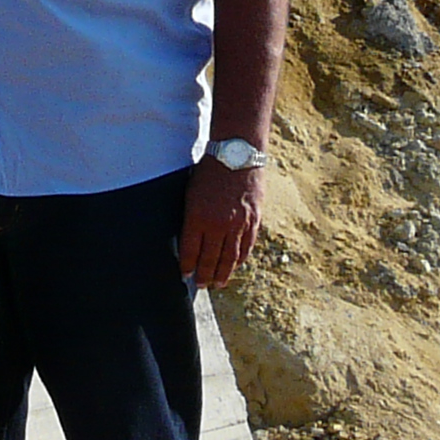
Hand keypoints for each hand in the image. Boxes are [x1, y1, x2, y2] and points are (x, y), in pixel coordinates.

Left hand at [179, 158, 263, 289]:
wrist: (236, 153)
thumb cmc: (208, 170)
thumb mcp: (190, 192)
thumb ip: (191, 217)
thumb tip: (190, 241)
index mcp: (197, 217)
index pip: (190, 251)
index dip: (187, 266)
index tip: (185, 275)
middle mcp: (218, 224)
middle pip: (210, 259)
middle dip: (204, 275)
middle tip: (201, 285)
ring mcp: (238, 224)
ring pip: (230, 258)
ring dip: (223, 273)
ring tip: (218, 283)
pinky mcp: (254, 220)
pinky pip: (246, 247)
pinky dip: (240, 259)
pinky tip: (234, 266)